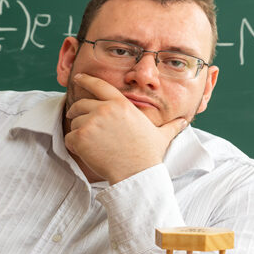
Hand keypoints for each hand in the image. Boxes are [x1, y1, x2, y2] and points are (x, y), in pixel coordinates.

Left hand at [64, 74, 185, 182]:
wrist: (136, 174)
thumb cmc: (148, 156)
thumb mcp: (162, 136)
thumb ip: (171, 126)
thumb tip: (184, 122)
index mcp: (121, 104)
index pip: (99, 85)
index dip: (86, 80)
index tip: (78, 78)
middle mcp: (105, 109)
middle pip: (81, 104)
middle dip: (77, 112)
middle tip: (77, 119)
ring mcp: (91, 122)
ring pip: (75, 122)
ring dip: (79, 132)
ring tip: (93, 145)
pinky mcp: (81, 137)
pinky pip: (69, 137)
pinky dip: (74, 146)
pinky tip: (87, 153)